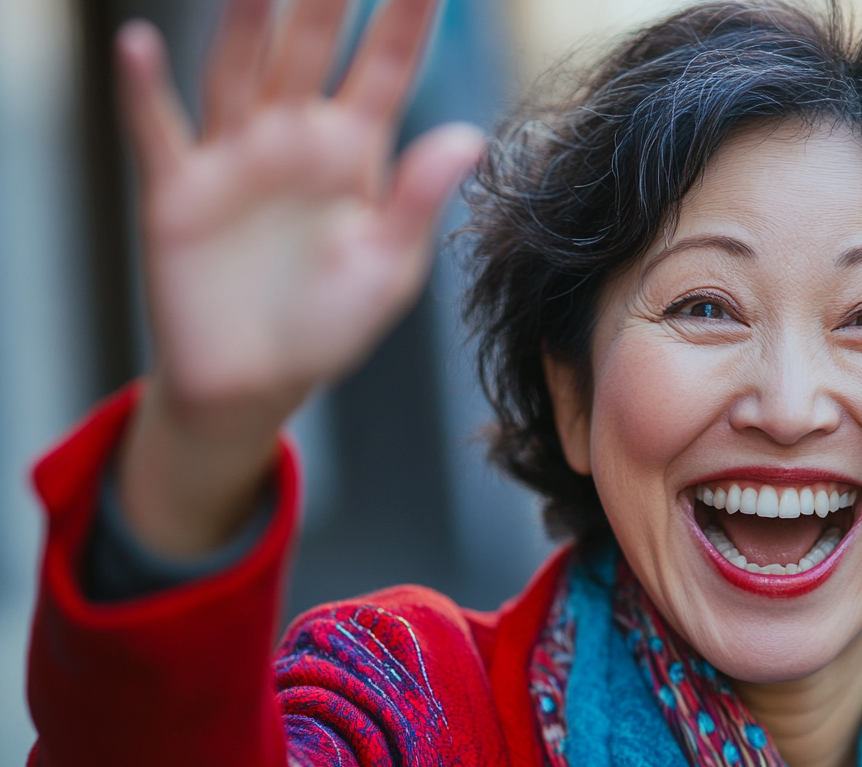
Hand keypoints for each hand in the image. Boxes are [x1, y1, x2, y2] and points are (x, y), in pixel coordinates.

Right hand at [114, 0, 484, 556]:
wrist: (254, 383)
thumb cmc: (328, 326)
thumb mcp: (386, 269)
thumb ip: (418, 201)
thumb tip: (468, 137)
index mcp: (353, 152)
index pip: (386, 66)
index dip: (406, 15)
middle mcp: (293, 138)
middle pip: (309, 46)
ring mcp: (234, 158)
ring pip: (238, 72)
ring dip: (244, 22)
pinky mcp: (178, 193)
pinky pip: (158, 133)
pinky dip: (144, 90)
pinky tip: (140, 43)